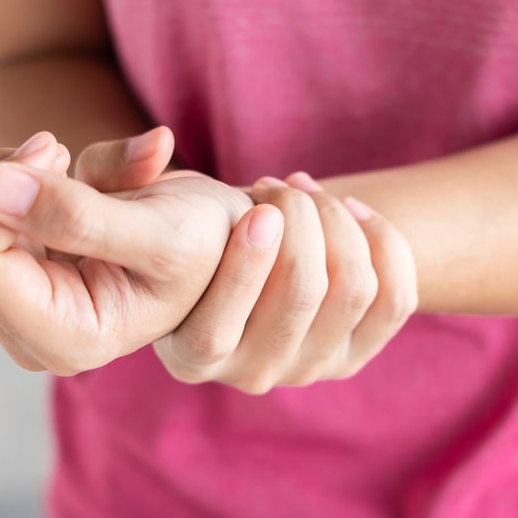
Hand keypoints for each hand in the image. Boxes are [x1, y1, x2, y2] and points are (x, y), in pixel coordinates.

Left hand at [0, 130, 284, 373]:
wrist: (212, 239)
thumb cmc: (206, 241)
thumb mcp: (161, 230)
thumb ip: (80, 215)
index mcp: (67, 339)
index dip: (1, 188)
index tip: (55, 148)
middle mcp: (25, 331)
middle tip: (58, 152)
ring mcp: (5, 305)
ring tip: (58, 166)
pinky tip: (43, 180)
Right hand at [75, 132, 418, 393]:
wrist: (241, 250)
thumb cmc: (186, 227)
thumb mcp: (145, 208)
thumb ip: (122, 180)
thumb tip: (157, 143)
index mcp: (190, 354)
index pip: (219, 329)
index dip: (248, 263)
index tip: (259, 205)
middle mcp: (250, 374)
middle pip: (303, 293)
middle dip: (301, 218)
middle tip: (281, 188)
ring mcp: (309, 368)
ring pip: (352, 288)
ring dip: (337, 220)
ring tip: (306, 194)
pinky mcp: (355, 354)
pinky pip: (394, 298)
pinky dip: (383, 241)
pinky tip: (353, 213)